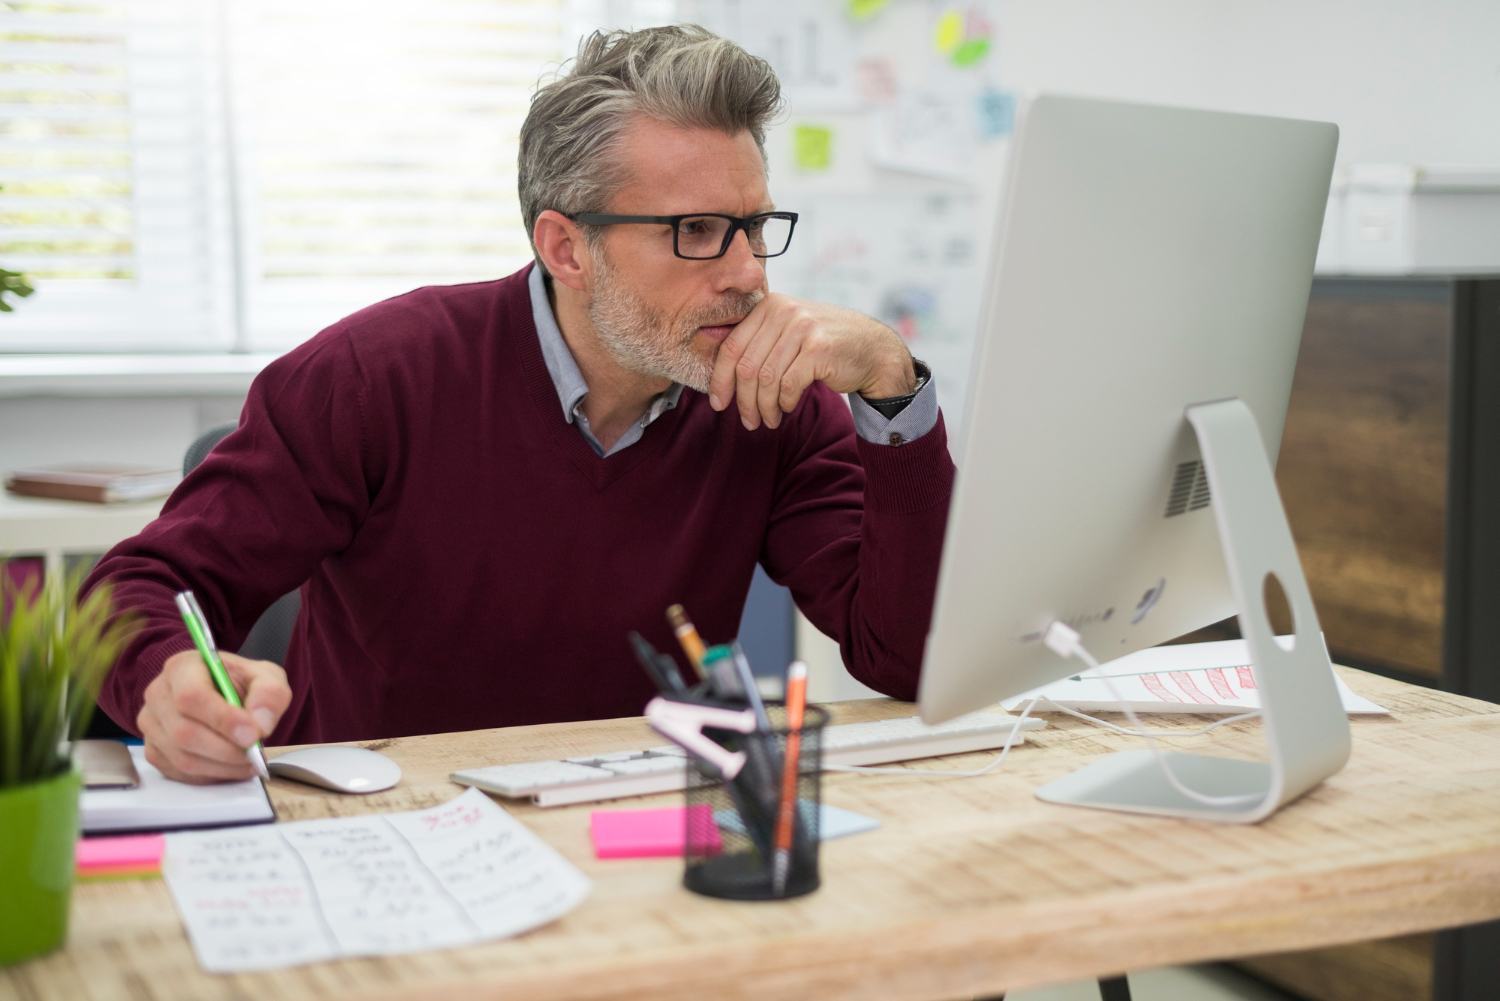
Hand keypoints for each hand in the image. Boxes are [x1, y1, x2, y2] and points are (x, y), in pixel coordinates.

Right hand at [138, 649, 290, 782]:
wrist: (227, 696)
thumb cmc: (242, 684)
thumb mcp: (266, 677)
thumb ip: (270, 694)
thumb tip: (260, 723)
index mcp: (182, 667)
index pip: (191, 696)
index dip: (222, 719)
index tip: (253, 734)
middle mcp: (158, 695)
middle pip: (184, 732)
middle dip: (226, 750)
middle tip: (256, 753)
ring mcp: (151, 725)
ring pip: (182, 757)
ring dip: (222, 766)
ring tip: (250, 762)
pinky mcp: (153, 750)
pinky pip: (179, 772)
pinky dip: (211, 775)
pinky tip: (232, 766)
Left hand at [707, 293, 915, 429]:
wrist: (873, 349)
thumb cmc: (824, 346)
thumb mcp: (788, 333)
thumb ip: (758, 343)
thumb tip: (720, 376)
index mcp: (769, 305)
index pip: (731, 347)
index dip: (720, 380)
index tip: (719, 403)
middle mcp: (784, 311)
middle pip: (746, 366)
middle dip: (744, 401)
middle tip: (748, 421)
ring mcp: (802, 328)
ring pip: (766, 379)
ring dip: (764, 407)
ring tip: (768, 421)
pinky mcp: (819, 349)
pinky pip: (788, 386)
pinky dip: (784, 403)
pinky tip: (787, 409)